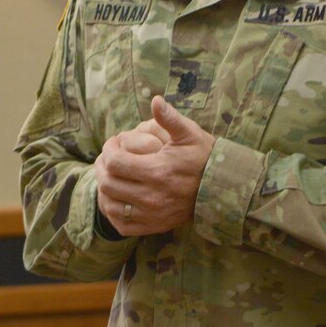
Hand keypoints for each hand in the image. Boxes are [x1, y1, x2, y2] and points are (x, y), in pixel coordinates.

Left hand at [95, 95, 215, 236]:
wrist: (223, 189)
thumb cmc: (204, 158)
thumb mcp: (190, 134)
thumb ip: (170, 118)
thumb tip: (155, 100)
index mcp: (158, 172)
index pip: (114, 162)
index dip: (108, 150)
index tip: (113, 143)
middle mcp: (152, 197)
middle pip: (108, 184)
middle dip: (102, 167)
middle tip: (107, 158)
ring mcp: (153, 215)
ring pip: (111, 205)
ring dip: (105, 189)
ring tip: (110, 175)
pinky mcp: (155, 226)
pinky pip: (122, 224)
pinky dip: (113, 211)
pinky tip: (117, 197)